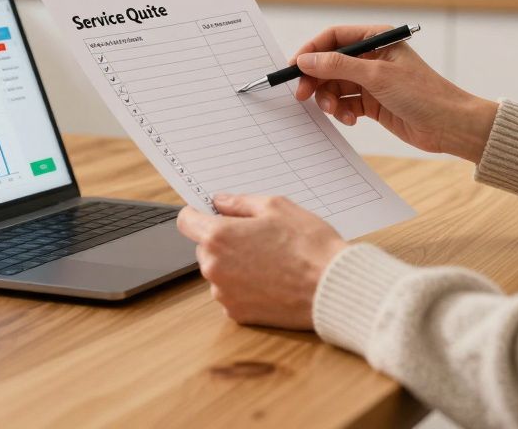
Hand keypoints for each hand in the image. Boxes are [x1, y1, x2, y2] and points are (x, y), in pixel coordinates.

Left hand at [176, 193, 346, 329]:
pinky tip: (271, 280)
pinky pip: (231, 294)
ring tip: (270, 261)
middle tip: (257, 237)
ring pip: (219, 272)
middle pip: (205, 248)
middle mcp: (213, 268)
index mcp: (218, 237)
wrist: (331, 288)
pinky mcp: (237, 315)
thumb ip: (240, 203)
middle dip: (223, 241)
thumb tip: (220, 202)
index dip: (198, 214)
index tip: (211, 214)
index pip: (186, 221)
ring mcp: (224, 294)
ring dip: (234, 265)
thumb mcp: (277, 207)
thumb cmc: (308, 245)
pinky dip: (245, 287)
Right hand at [291, 25, 498, 163]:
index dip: (311, 51)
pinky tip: (351, 120)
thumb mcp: (377, 76)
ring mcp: (372, 81)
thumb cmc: (423, 93)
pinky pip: (346, 104)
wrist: (450, 125)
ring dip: (330, 100)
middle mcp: (373, 57)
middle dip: (316, 80)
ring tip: (335, 111)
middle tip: (303, 96)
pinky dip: (343, 112)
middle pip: (330, 64)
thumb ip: (338, 67)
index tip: (294, 68)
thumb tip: (306, 60)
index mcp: (377, 38)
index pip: (334, 37)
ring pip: (335, 86)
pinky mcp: (373, 102)